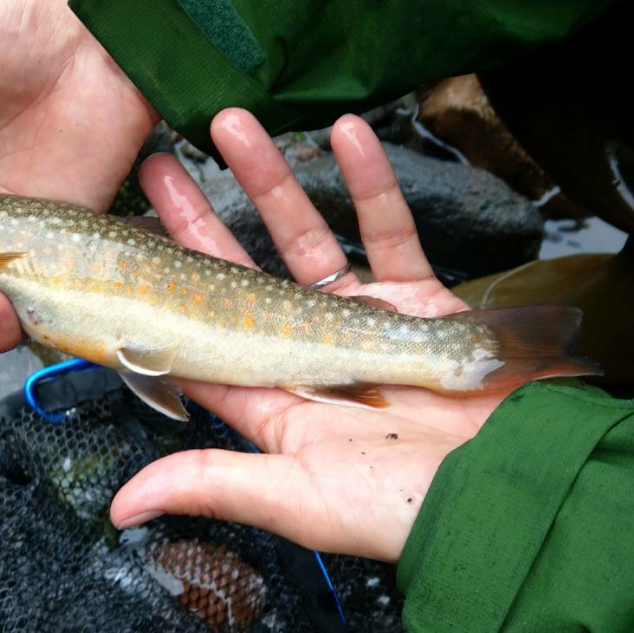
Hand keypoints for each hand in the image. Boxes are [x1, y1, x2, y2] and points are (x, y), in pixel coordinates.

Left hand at [111, 110, 507, 562]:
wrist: (511, 486)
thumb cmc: (403, 507)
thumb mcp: (297, 499)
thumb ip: (212, 484)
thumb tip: (122, 508)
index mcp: (273, 399)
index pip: (198, 336)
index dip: (162, 288)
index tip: (127, 237)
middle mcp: (308, 354)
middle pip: (241, 274)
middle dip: (201, 217)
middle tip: (161, 164)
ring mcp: (362, 322)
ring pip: (306, 240)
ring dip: (272, 181)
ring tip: (234, 124)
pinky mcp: (418, 302)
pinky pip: (390, 231)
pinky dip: (371, 182)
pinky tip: (348, 132)